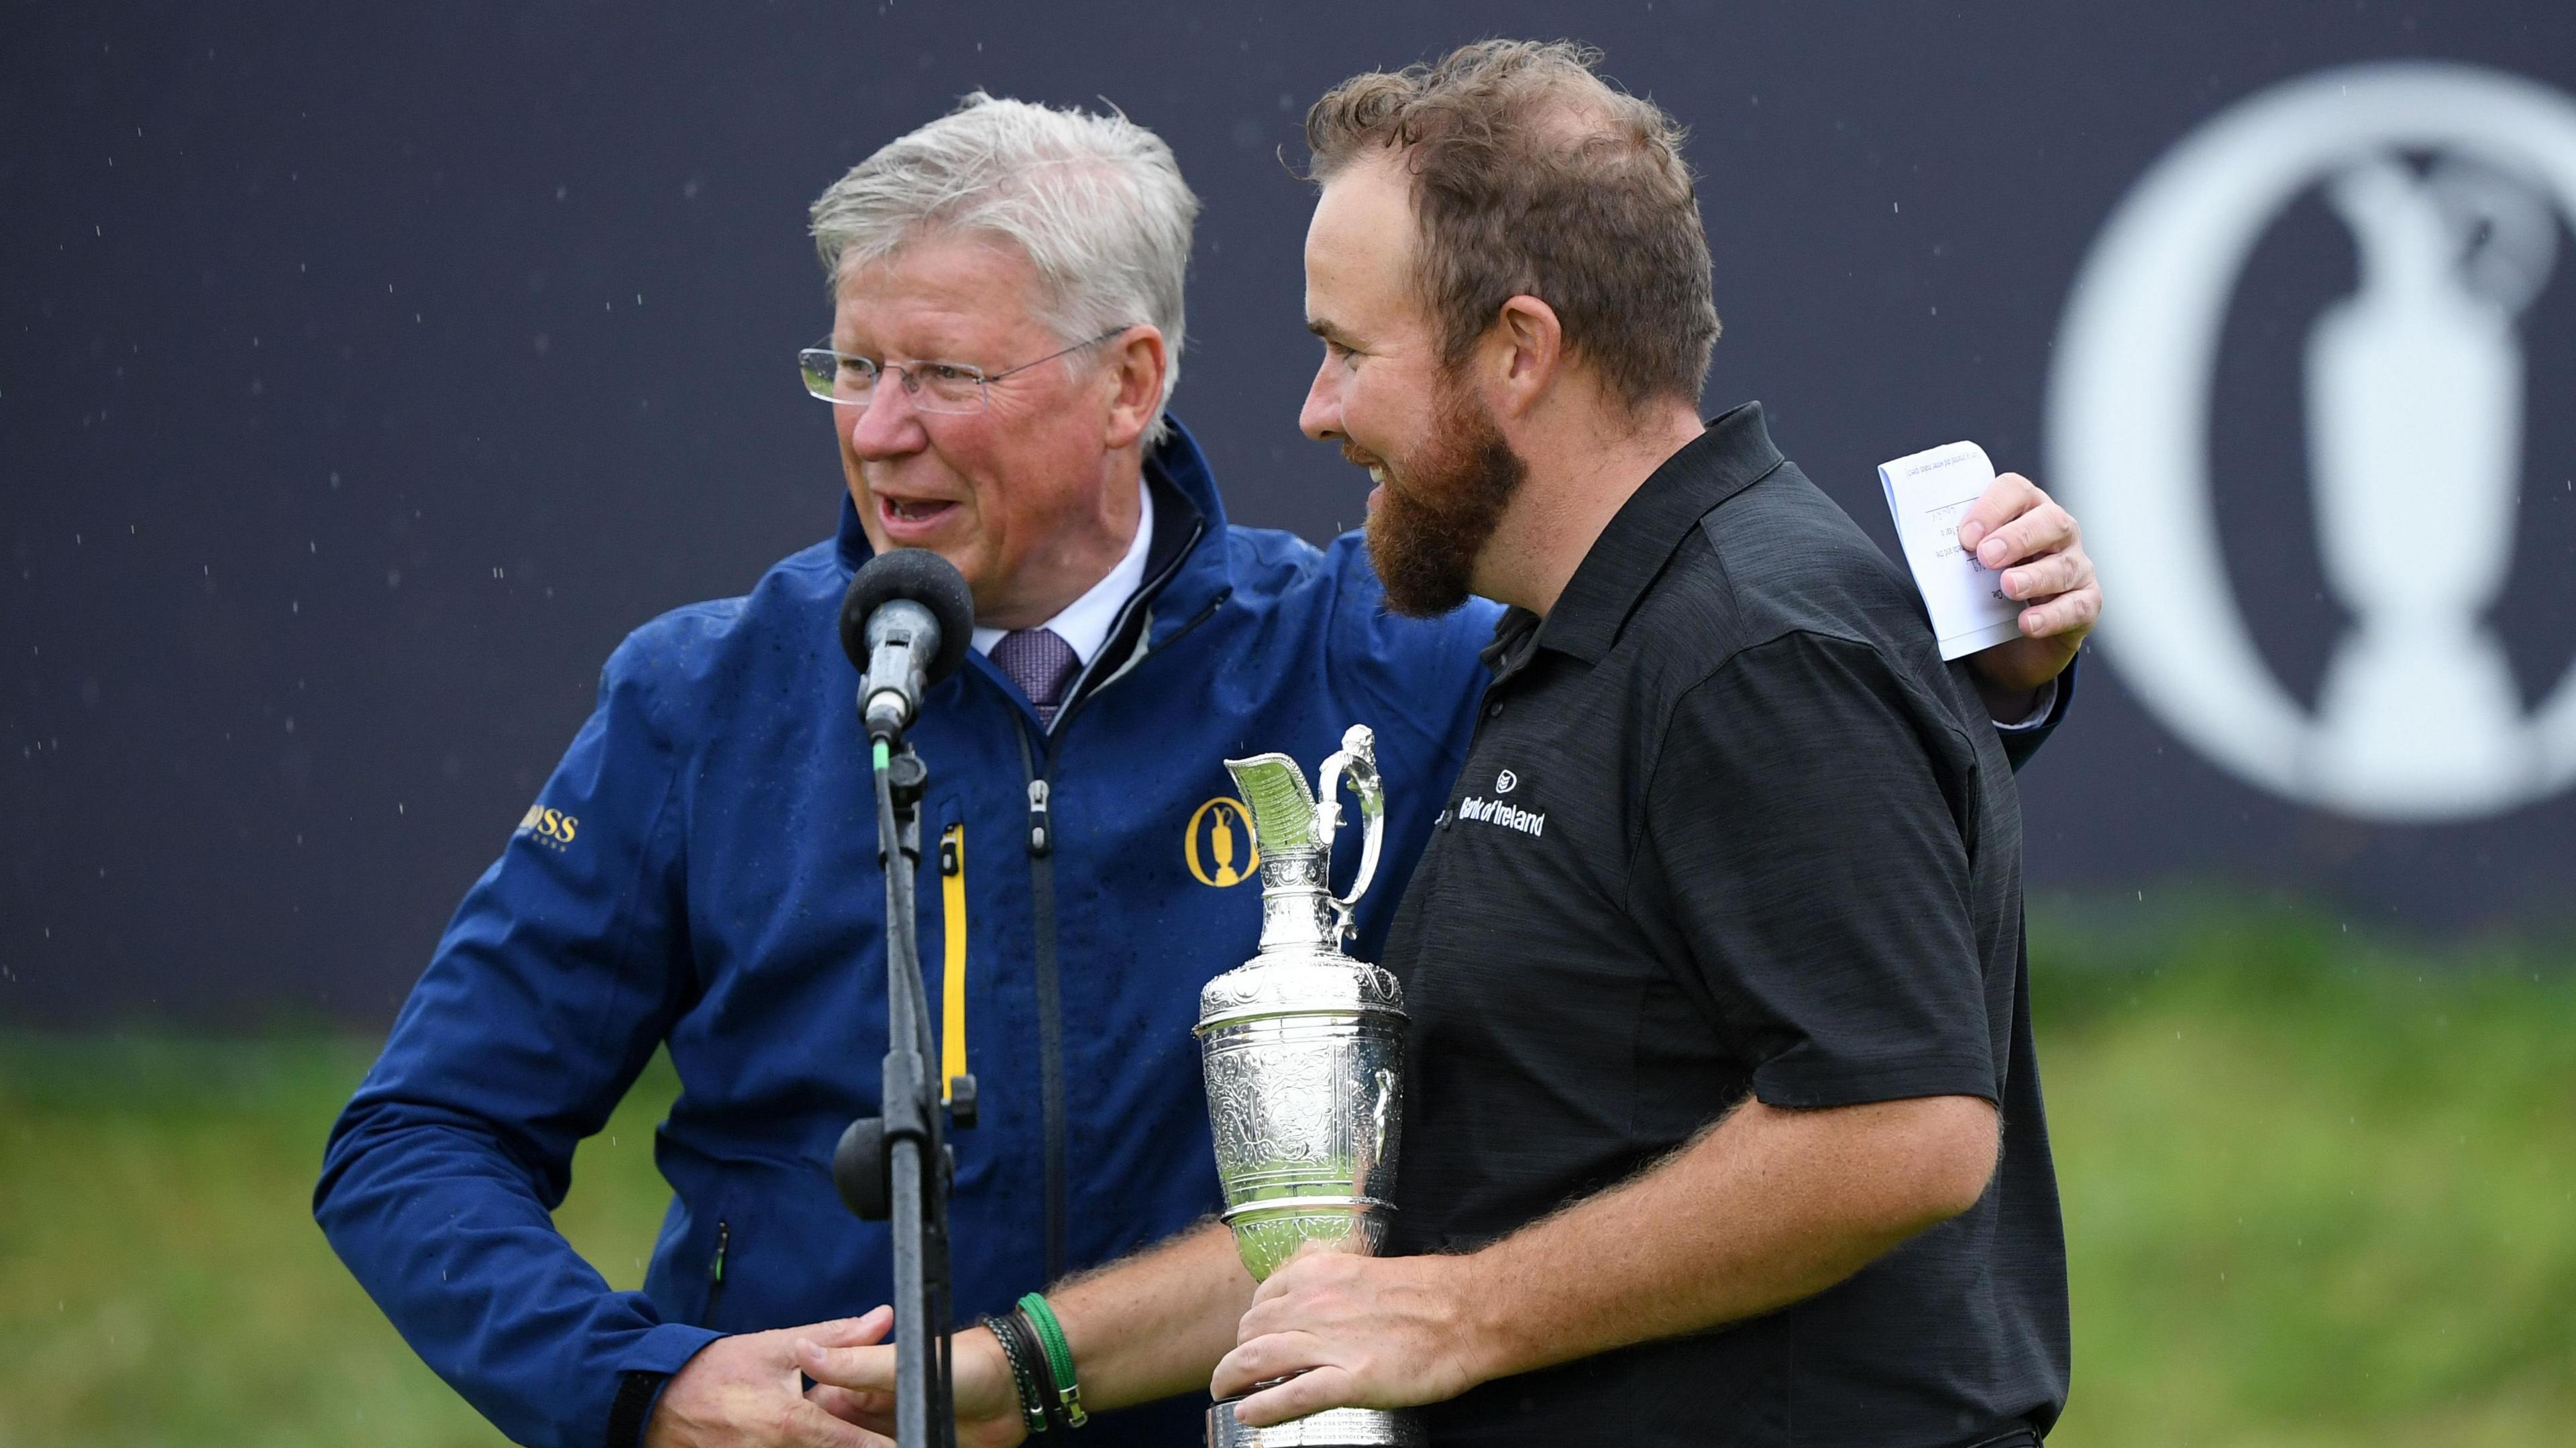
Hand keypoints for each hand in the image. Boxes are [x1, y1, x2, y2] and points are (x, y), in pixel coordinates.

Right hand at [645, 1308, 894, 1447]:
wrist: (651, 1401)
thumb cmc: (713, 1372)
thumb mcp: (775, 1348)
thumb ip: (835, 1337)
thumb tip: (883, 1318)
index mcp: (788, 1424)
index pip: (853, 1445)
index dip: (885, 1447)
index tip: (914, 1441)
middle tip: (889, 1437)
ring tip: (848, 1436)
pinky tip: (814, 1441)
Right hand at [798, 1321, 1028, 1447]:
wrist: (1018, 1388)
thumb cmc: (966, 1363)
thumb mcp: (903, 1363)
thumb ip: (854, 1363)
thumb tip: (803, 1348)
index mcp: (860, 1387)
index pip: (821, 1415)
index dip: (810, 1430)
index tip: (798, 1439)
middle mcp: (872, 1416)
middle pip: (840, 1440)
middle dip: (834, 1444)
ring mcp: (893, 1437)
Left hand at [1210, 1250, 1487, 1427]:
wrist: (1470, 1312)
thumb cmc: (1427, 1295)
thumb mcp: (1364, 1274)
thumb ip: (1330, 1289)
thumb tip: (1308, 1311)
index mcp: (1319, 1273)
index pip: (1262, 1300)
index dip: (1251, 1326)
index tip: (1252, 1342)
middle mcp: (1314, 1303)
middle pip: (1250, 1331)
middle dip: (1236, 1354)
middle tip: (1237, 1374)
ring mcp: (1331, 1342)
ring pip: (1256, 1360)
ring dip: (1231, 1379)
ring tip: (1226, 1393)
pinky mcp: (1352, 1379)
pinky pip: (1291, 1396)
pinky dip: (1262, 1408)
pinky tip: (1248, 1414)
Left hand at [1956, 471, 2099, 703]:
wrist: (2011, 646)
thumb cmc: (1988, 593)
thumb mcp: (1968, 570)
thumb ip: (1956, 556)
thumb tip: (1927, 552)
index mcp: (2025, 512)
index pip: (2016, 491)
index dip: (1992, 507)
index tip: (1966, 536)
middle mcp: (2057, 534)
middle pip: (2049, 521)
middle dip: (2018, 536)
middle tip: (1987, 555)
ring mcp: (2076, 567)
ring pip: (2064, 566)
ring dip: (2035, 576)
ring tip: (2008, 587)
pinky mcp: (2086, 603)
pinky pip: (2078, 606)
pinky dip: (2052, 615)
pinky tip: (2028, 623)